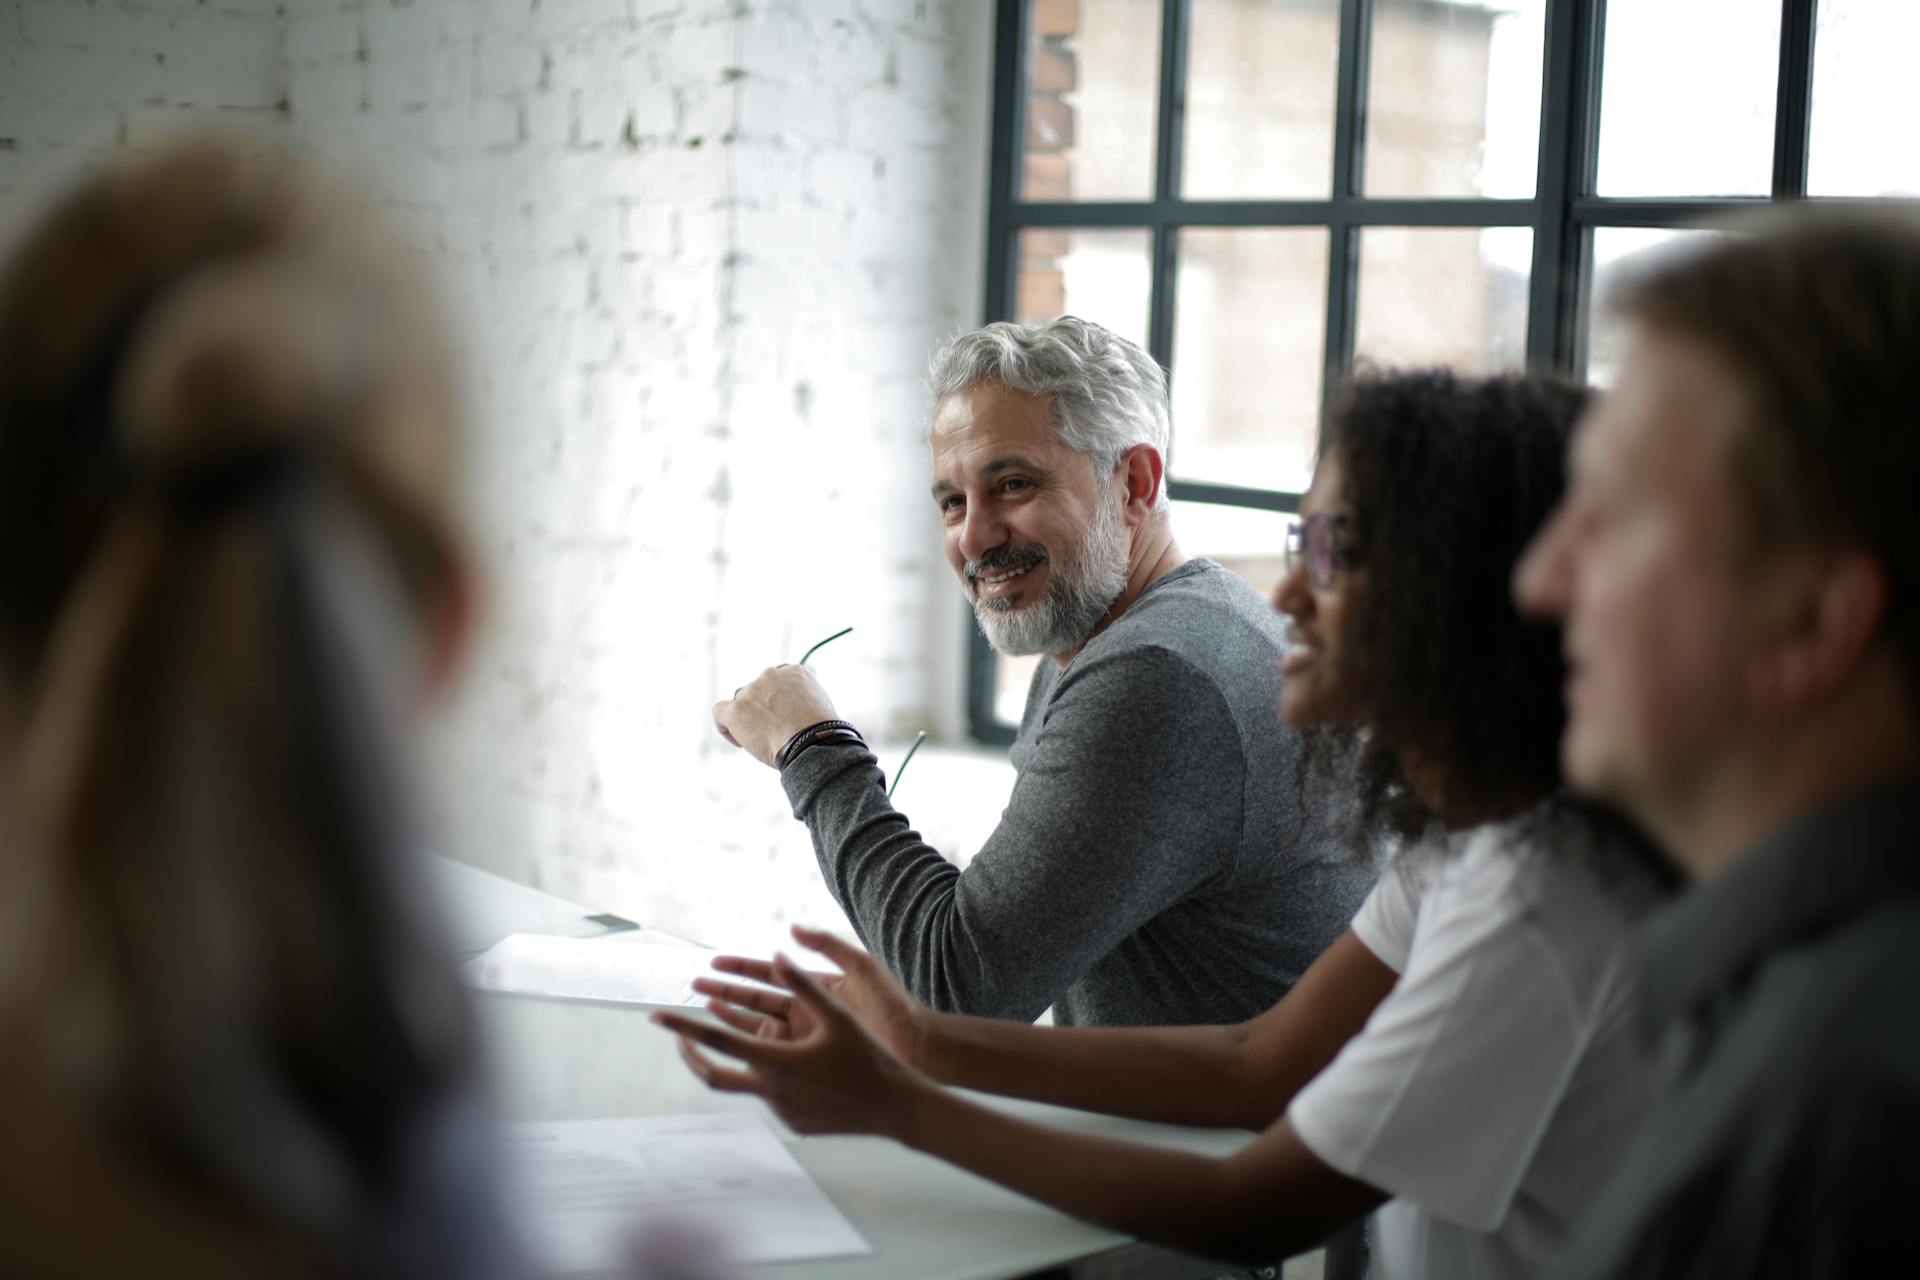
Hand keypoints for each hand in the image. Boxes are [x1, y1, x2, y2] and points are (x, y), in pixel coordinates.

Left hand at [652, 952, 930, 1138]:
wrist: (895, 1108)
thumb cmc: (869, 1057)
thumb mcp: (837, 1015)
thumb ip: (804, 985)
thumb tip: (779, 955)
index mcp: (775, 1061)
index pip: (716, 1040)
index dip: (682, 1027)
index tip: (655, 1016)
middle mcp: (770, 1090)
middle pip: (713, 1073)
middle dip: (691, 1053)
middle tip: (678, 1035)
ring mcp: (780, 1111)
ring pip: (747, 1081)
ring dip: (744, 1058)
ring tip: (758, 1034)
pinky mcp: (794, 1122)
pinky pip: (772, 1095)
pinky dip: (772, 1076)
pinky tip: (801, 1065)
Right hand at [692, 925, 930, 1068]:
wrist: (918, 1047)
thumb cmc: (893, 1007)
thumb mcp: (861, 967)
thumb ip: (828, 945)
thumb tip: (793, 928)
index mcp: (818, 987)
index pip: (770, 973)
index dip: (740, 967)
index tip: (713, 962)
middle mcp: (809, 1011)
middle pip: (757, 999)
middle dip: (725, 992)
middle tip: (694, 987)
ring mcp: (809, 1038)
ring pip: (760, 1027)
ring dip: (732, 1018)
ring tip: (704, 1010)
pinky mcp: (813, 1061)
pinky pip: (775, 1054)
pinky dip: (752, 1049)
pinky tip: (732, 1047)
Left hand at [712, 665, 841, 766]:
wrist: (811, 743)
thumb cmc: (820, 733)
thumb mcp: (819, 706)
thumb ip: (802, 700)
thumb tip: (794, 712)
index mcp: (794, 672)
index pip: (777, 683)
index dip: (778, 702)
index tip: (785, 718)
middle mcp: (771, 675)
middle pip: (758, 692)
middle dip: (763, 710)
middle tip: (776, 732)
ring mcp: (751, 691)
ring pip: (741, 704)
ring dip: (747, 720)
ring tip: (764, 741)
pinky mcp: (736, 709)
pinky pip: (720, 712)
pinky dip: (726, 727)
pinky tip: (741, 742)